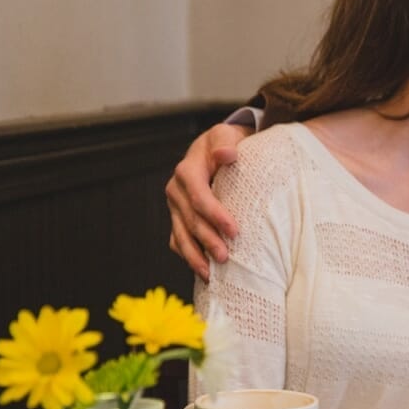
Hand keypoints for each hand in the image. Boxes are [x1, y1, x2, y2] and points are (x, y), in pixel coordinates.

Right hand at [166, 122, 250, 280]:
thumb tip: (227, 154)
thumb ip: (226, 143)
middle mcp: (176, 190)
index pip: (199, 196)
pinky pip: (178, 240)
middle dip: (207, 240)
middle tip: (225, 257)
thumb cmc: (227, 143)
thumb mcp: (227, 135)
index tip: (234, 230)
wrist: (218, 148)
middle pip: (190, 220)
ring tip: (210, 273)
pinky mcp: (177, 218)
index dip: (215, 215)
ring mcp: (174, 206)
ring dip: (194, 255)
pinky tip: (203, 272)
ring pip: (180, 235)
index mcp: (187, 170)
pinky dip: (189, 256)